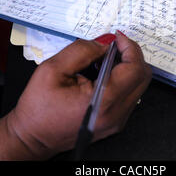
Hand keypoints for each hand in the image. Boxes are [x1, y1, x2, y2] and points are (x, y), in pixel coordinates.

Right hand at [6, 32, 151, 158]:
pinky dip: (121, 78)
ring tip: (103, 59)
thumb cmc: (38, 108)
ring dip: (126, 66)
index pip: (135, 68)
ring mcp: (118, 121)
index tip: (117, 37)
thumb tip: (104, 42)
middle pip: (143, 76)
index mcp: (104, 101)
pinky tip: (101, 73)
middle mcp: (116, 114)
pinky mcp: (115, 122)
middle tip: (112, 45)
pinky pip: (129, 95)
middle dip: (131, 55)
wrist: (32, 138)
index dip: (129, 47)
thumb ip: (81, 51)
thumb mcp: (53, 69)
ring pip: (138, 85)